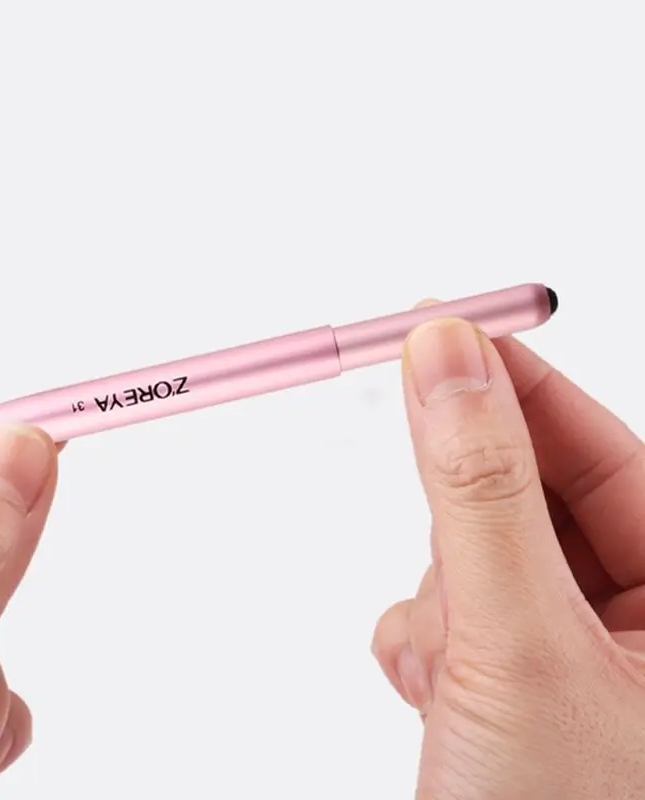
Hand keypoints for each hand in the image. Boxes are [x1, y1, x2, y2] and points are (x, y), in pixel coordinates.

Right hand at [372, 315, 644, 797]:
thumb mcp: (515, 646)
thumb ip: (475, 492)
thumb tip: (442, 359)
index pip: (601, 445)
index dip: (515, 379)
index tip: (439, 326)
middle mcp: (643, 626)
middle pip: (533, 497)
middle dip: (463, 522)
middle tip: (439, 551)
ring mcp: (577, 654)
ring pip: (479, 555)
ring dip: (439, 594)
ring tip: (440, 668)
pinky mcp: (515, 680)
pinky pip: (454, 609)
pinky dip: (423, 632)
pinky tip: (423, 685)